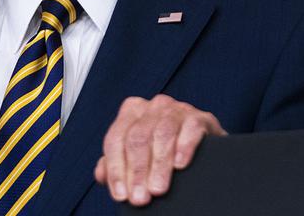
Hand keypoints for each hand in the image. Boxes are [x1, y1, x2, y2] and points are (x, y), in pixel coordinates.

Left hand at [93, 94, 225, 205]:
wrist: (202, 143)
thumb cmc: (163, 149)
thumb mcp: (137, 154)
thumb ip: (115, 162)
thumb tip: (101, 175)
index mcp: (131, 111)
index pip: (115, 139)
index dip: (116, 169)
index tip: (121, 194)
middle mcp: (152, 106)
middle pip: (138, 138)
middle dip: (137, 171)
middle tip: (140, 197)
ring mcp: (177, 109)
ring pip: (162, 134)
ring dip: (159, 165)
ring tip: (157, 189)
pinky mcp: (200, 117)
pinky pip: (190, 129)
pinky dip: (184, 147)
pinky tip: (180, 165)